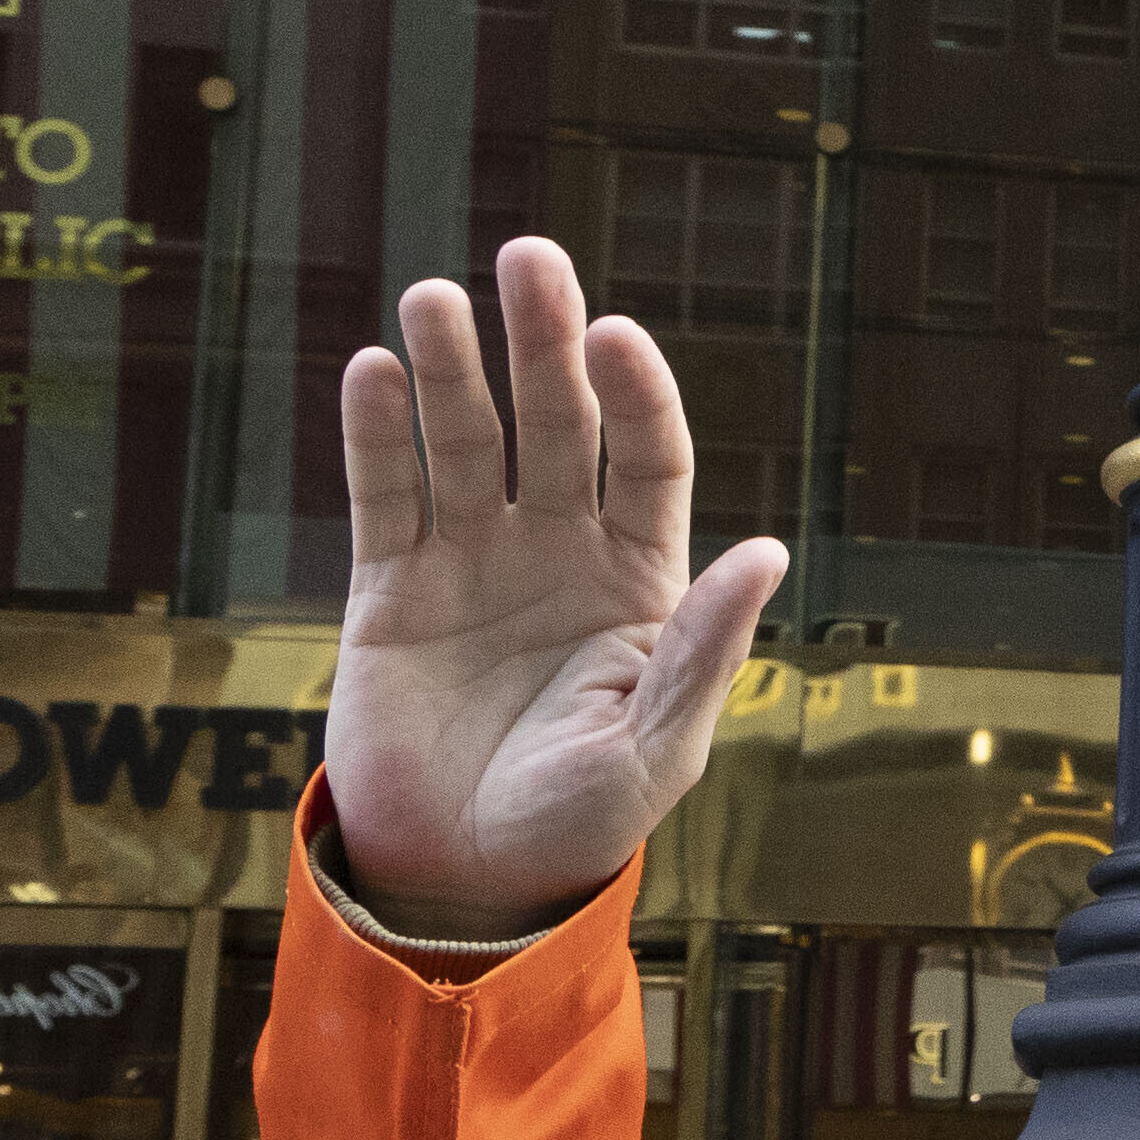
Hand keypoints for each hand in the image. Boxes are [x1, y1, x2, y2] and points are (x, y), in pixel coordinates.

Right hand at [330, 239, 786, 936]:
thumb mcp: (655, 748)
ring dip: (448, 368)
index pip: (645, 459)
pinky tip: (372, 371)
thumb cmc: (579, 823)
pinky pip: (386, 498)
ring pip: (464, 441)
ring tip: (430, 302)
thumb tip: (768, 552)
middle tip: (527, 258)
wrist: (464, 882)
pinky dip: (377, 435)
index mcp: (640, 579)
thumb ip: (700, 650)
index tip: (614, 334)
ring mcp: (472, 562)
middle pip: (555, 422)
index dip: (635, 394)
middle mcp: (558, 550)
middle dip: (541, 340)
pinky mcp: (391, 592)